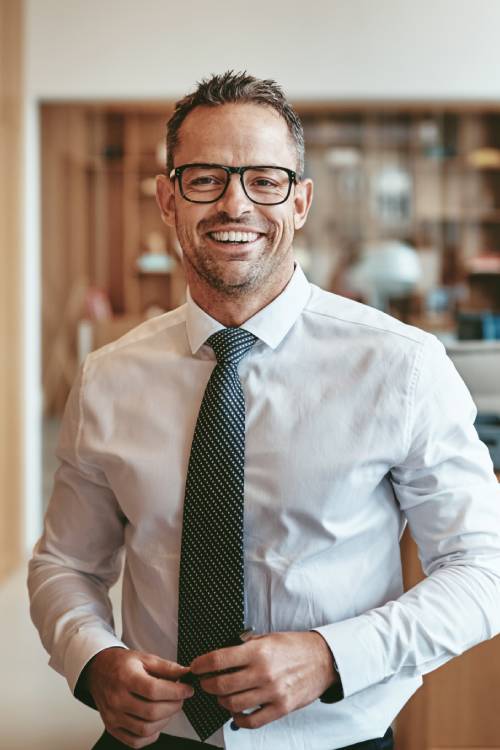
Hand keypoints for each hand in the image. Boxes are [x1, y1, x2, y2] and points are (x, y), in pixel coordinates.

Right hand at [85, 647, 193, 747]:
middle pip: (152, 712)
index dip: (175, 692)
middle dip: (174, 706)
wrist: (98, 672)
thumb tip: (186, 673)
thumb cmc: (123, 664)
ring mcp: (113, 716)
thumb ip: (166, 667)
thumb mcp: (144, 658)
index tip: (188, 689)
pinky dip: (151, 735)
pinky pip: (135, 741)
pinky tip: (156, 722)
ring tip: (169, 708)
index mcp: (125, 678)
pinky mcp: (112, 728)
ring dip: (165, 721)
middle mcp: (117, 699)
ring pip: (145, 730)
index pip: (154, 690)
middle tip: (181, 698)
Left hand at [191, 631, 335, 729]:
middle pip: (221, 685)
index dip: (201, 664)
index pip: (219, 659)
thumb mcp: (268, 637)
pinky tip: (235, 711)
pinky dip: (238, 719)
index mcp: (258, 650)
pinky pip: (251, 721)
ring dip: (220, 700)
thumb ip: (246, 645)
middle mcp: (263, 672)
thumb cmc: (294, 646)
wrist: (323, 659)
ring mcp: (272, 692)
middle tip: (205, 682)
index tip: (196, 666)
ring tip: (220, 695)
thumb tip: (222, 656)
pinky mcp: (280, 708)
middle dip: (206, 684)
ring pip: (232, 704)